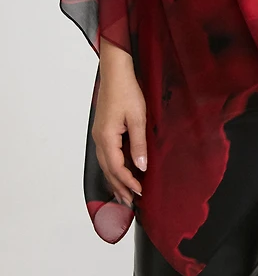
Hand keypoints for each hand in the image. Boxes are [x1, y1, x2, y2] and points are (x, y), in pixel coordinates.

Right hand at [92, 60, 147, 206]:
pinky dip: (113, 167)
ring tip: (124, 193)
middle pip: (108, 170)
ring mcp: (99, 134)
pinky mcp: (102, 129)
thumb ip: (139, 144)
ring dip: (115, 179)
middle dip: (119, 187)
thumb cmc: (127, 91)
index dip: (128, 182)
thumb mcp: (138, 118)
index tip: (140, 193)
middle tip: (130, 203)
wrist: (116, 72)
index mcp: (107, 137)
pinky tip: (120, 170)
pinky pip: (106, 154)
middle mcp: (99, 138)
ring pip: (105, 164)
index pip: (117, 168)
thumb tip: (141, 166)